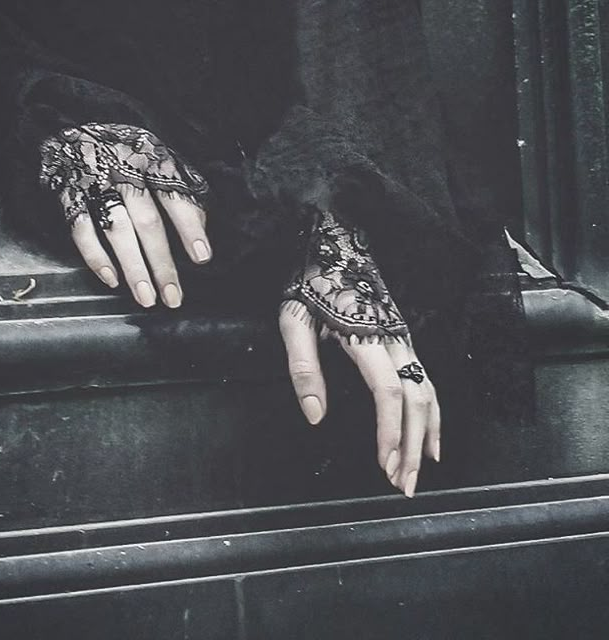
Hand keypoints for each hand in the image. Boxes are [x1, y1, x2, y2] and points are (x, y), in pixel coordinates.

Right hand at [39, 123, 211, 307]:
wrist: (72, 128)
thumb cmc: (127, 151)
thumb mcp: (159, 158)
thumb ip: (182, 190)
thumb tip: (201, 227)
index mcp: (151, 157)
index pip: (175, 195)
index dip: (189, 227)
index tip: (202, 257)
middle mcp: (123, 169)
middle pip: (146, 221)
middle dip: (162, 263)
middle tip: (173, 296)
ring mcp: (94, 182)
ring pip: (116, 229)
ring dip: (133, 267)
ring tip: (146, 297)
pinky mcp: (68, 194)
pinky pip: (82, 229)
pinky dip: (96, 256)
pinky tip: (112, 279)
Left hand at [278, 211, 439, 496]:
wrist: (331, 239)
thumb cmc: (309, 279)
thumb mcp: (292, 320)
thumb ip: (303, 367)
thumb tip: (315, 415)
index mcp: (367, 337)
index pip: (389, 394)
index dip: (391, 433)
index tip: (386, 466)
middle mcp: (394, 338)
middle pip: (417, 398)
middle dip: (412, 445)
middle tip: (404, 485)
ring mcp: (403, 335)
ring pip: (428, 389)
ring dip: (426, 431)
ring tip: (422, 467)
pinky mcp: (402, 334)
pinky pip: (425, 377)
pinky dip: (432, 409)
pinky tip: (429, 430)